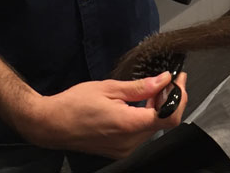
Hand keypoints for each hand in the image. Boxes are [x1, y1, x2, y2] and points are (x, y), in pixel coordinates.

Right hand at [18, 72, 187, 158]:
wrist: (51, 124)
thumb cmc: (75, 104)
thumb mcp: (109, 88)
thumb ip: (140, 87)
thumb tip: (164, 80)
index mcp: (128, 125)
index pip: (169, 117)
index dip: (179, 97)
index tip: (179, 80)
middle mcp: (129, 142)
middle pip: (163, 122)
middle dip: (170, 99)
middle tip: (168, 79)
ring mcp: (124, 149)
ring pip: (153, 128)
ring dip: (158, 108)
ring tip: (154, 88)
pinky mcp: (118, 150)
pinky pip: (140, 133)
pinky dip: (145, 117)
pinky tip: (141, 103)